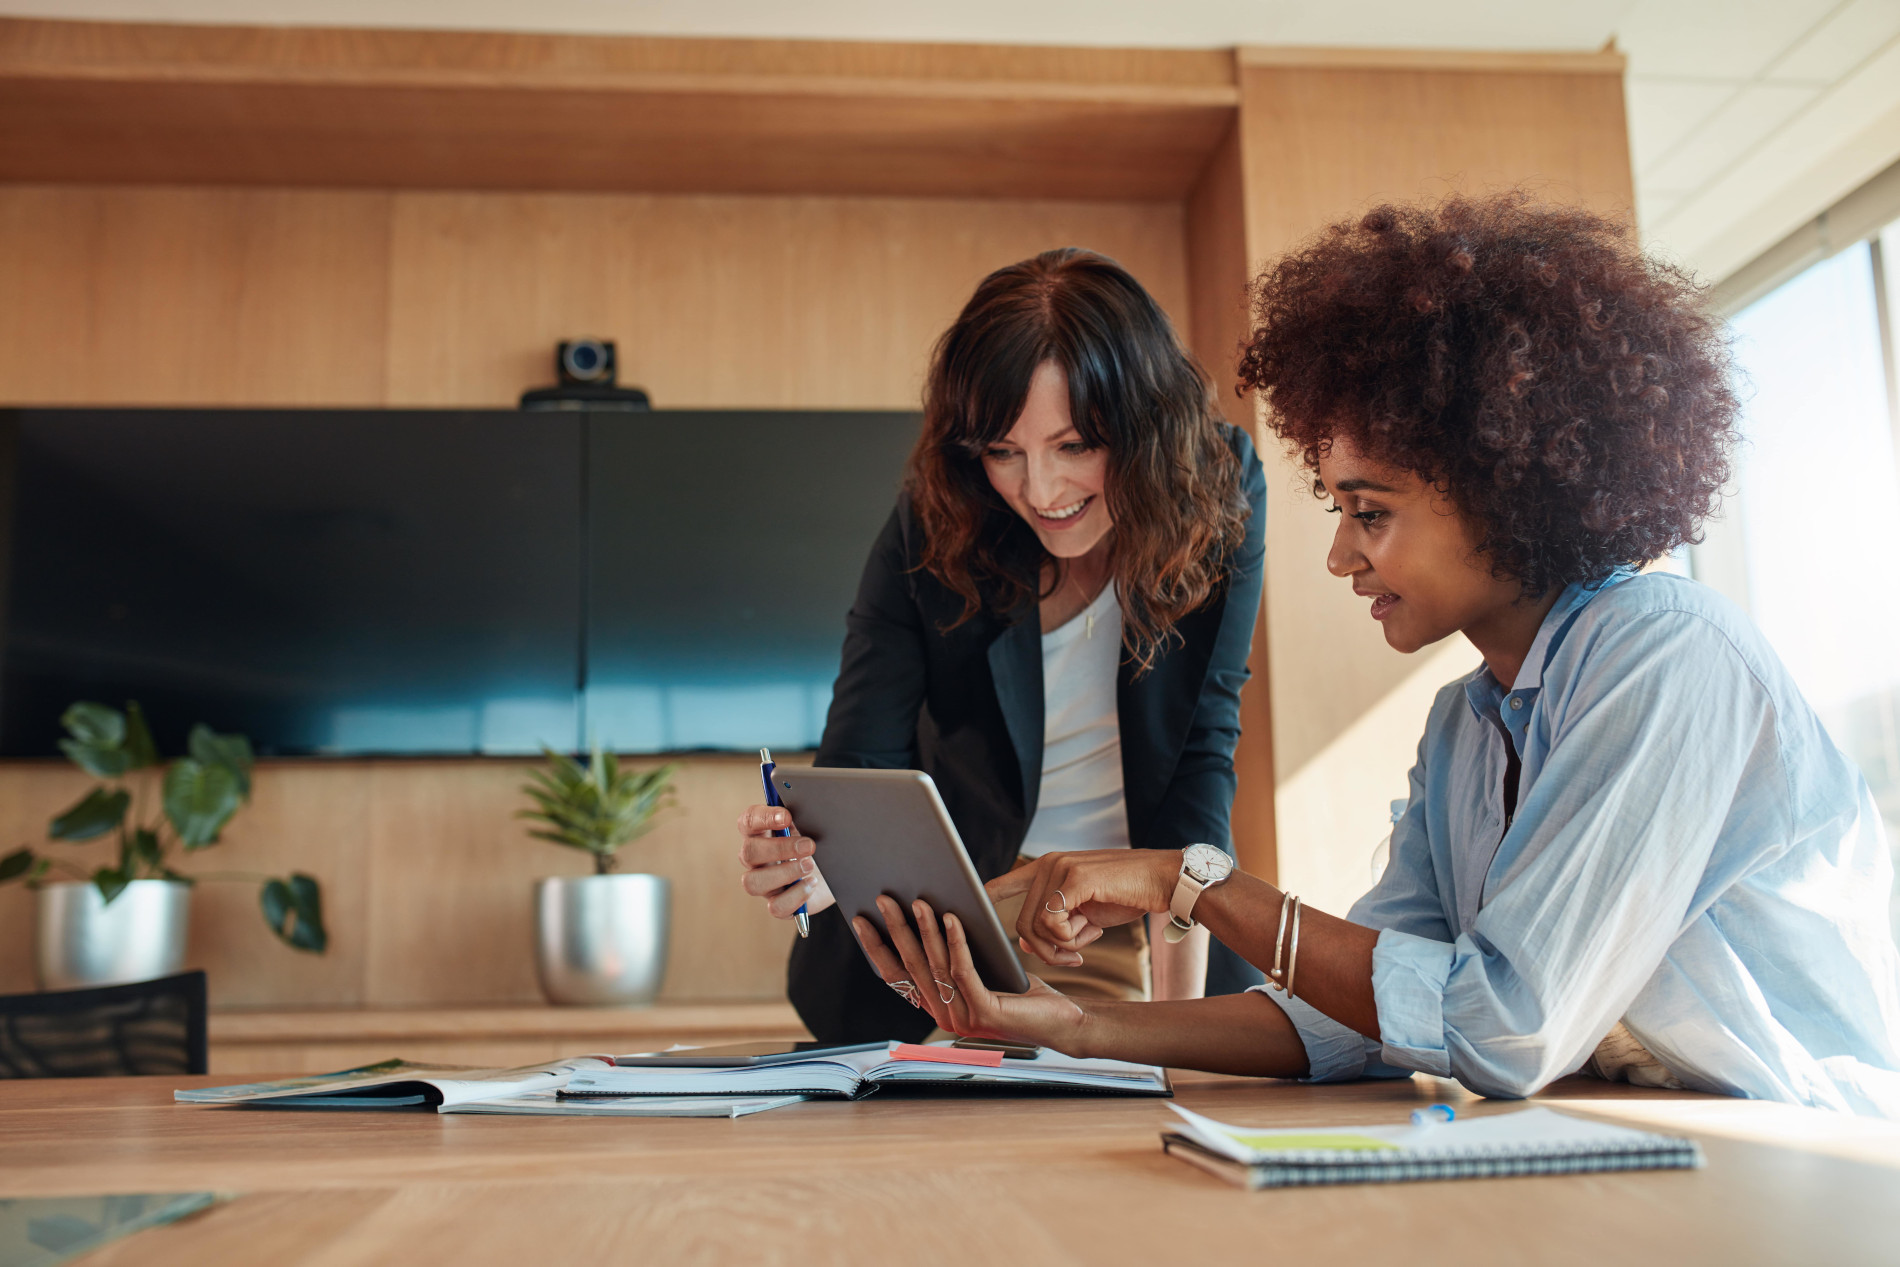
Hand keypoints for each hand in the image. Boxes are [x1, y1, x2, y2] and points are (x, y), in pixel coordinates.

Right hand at [735, 804, 834, 918]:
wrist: (838, 871)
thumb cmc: (819, 841)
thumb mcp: (812, 824)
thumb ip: (803, 811)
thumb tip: (806, 799)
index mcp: (760, 833)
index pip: (748, 821)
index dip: (764, 818)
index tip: (786, 816)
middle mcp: (756, 860)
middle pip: (748, 853)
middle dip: (780, 848)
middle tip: (809, 845)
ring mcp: (764, 884)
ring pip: (753, 883)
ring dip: (784, 873)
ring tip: (810, 865)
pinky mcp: (778, 904)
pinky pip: (775, 907)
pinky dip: (795, 896)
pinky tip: (812, 884)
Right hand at [851, 896, 1087, 1050]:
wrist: (1062, 1022)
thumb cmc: (1021, 992)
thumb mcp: (982, 970)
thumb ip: (955, 956)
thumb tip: (933, 912)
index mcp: (938, 1005)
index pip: (897, 976)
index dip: (877, 948)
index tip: (862, 920)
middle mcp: (944, 1014)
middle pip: (912, 966)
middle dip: (895, 929)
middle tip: (883, 900)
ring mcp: (963, 1017)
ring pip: (936, 965)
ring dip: (924, 929)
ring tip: (918, 901)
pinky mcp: (985, 1013)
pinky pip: (964, 969)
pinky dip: (956, 941)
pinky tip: (952, 917)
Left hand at [985, 849, 1180, 966]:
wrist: (1162, 880)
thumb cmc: (1126, 895)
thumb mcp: (1085, 913)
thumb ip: (1055, 922)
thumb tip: (1022, 941)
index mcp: (1049, 868)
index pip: (1004, 882)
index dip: (985, 899)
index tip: (966, 911)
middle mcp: (1049, 864)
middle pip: (1021, 921)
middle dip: (1042, 950)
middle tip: (1070, 958)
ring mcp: (1060, 868)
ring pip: (1035, 926)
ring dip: (1058, 947)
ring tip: (1083, 946)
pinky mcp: (1075, 878)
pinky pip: (1053, 922)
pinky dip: (1069, 939)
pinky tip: (1091, 936)